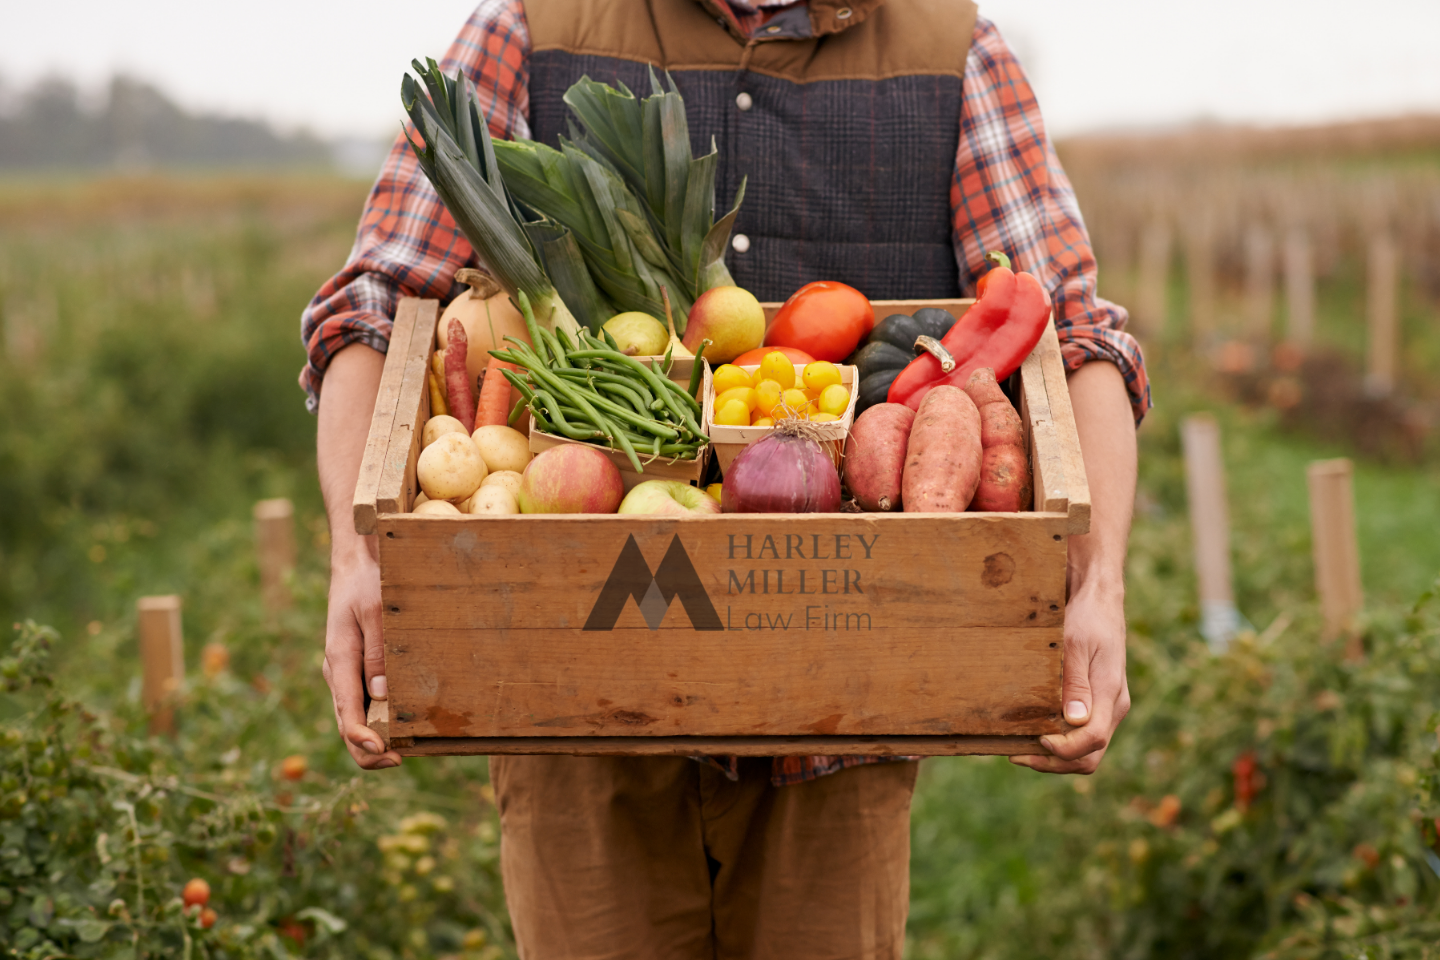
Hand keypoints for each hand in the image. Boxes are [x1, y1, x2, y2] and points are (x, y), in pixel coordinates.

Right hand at [322, 549, 402, 769]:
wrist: (355, 563)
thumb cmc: (367, 583)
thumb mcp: (376, 612)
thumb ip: (378, 653)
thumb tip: (382, 696)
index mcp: (339, 661)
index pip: (346, 714)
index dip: (364, 741)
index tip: (386, 753)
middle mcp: (338, 673)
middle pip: (347, 726)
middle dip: (370, 751)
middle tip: (401, 760)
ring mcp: (345, 674)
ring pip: (354, 718)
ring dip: (375, 739)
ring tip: (406, 750)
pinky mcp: (355, 669)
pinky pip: (362, 703)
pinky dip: (377, 721)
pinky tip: (401, 725)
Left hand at [1010, 580, 1129, 774]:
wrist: (1099, 600)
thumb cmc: (1086, 618)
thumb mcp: (1075, 645)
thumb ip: (1075, 683)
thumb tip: (1074, 721)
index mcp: (1110, 695)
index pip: (1092, 741)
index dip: (1063, 749)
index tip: (1036, 740)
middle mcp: (1113, 707)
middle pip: (1089, 756)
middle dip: (1055, 762)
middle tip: (1017, 755)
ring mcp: (1107, 706)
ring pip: (1087, 750)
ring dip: (1055, 757)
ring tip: (1020, 748)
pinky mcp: (1098, 702)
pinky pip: (1083, 734)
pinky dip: (1060, 742)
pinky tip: (1034, 732)